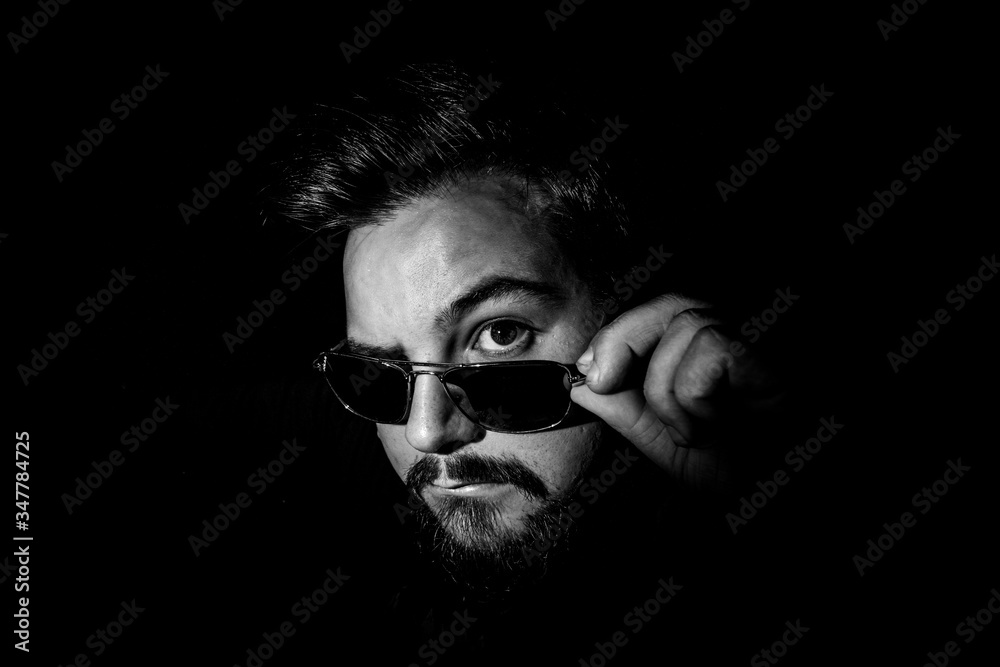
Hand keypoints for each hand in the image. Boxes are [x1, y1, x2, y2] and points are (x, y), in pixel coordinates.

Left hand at [570, 294, 781, 490]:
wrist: (770, 495)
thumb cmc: (734, 470)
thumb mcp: (663, 438)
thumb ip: (626, 407)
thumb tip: (582, 381)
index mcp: (717, 348)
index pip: (663, 310)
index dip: (618, 333)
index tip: (589, 371)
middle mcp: (744, 335)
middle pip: (673, 302)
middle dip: (622, 340)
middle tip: (603, 384)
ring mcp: (763, 343)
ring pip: (687, 327)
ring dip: (668, 393)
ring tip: (692, 432)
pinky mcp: (775, 359)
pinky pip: (712, 349)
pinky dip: (695, 397)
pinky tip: (714, 427)